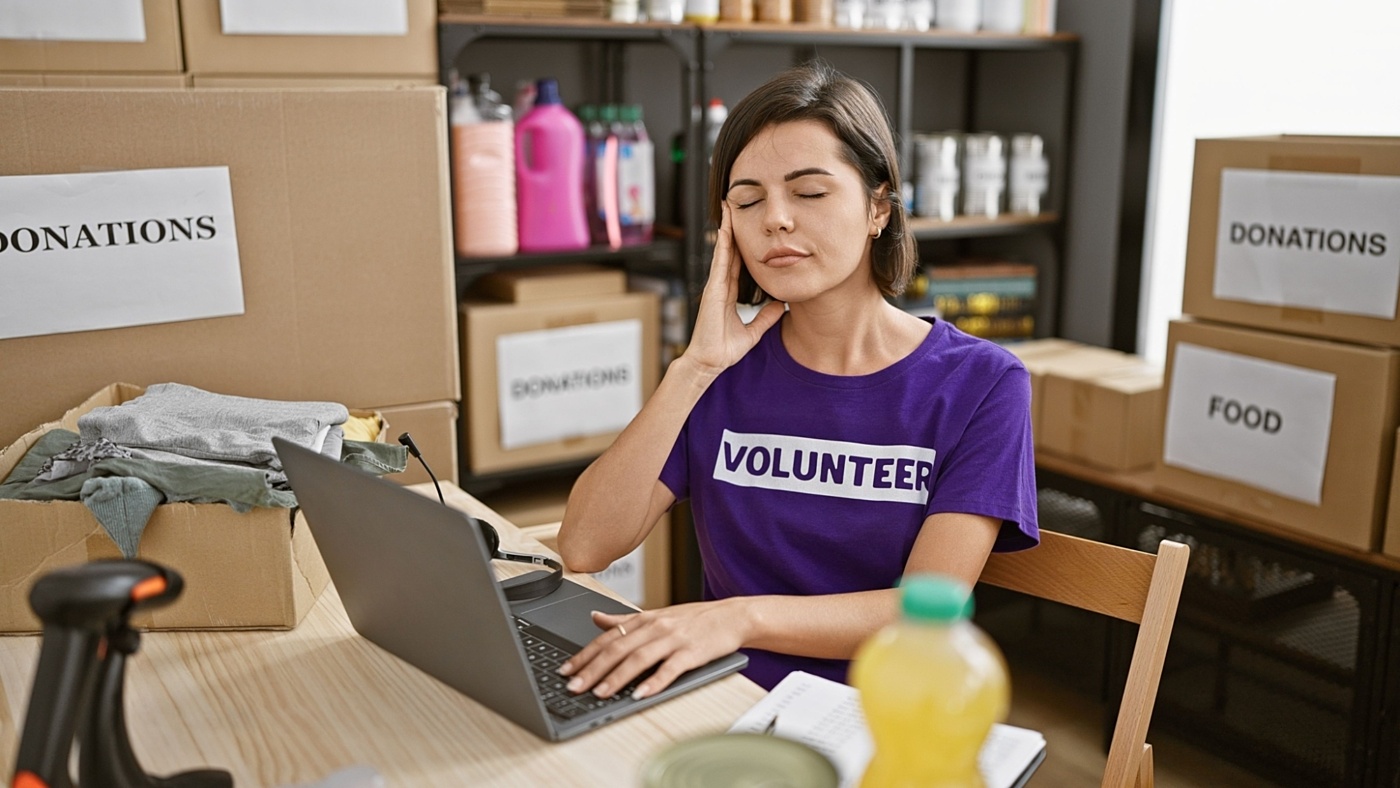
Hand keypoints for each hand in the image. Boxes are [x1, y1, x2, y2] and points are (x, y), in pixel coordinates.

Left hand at [557, 601, 746, 700]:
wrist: (733, 616)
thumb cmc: (695, 620)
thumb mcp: (658, 615)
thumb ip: (625, 619)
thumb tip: (595, 617)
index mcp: (645, 619)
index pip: (607, 638)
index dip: (584, 654)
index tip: (565, 670)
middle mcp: (655, 628)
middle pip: (617, 648)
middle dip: (592, 669)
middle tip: (574, 686)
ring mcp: (674, 640)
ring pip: (639, 658)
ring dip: (617, 677)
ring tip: (600, 693)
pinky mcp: (692, 653)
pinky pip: (670, 669)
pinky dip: (654, 682)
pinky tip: (640, 694)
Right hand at [682, 201, 784, 376]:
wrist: (709, 362)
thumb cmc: (724, 349)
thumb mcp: (753, 332)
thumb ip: (766, 317)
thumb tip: (781, 306)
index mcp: (728, 293)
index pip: (737, 262)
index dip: (741, 243)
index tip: (747, 226)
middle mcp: (720, 286)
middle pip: (728, 251)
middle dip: (732, 228)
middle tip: (735, 205)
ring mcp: (714, 286)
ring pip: (722, 252)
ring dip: (726, 229)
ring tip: (729, 208)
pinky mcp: (712, 291)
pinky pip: (718, 264)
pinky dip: (721, 246)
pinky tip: (725, 231)